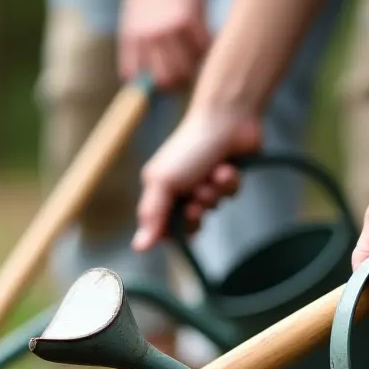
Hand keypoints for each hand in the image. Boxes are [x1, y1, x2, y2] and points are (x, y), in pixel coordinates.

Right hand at [119, 0, 209, 90]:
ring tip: (167, 75)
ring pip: (157, 79)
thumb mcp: (199, 1)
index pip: (200, 59)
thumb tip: (211, 60)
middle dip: (185, 80)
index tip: (201, 59)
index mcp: (186, 20)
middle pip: (178, 76)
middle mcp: (164, 30)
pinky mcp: (127, 37)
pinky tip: (145, 73)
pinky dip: (138, 78)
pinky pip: (129, 71)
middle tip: (185, 74)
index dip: (203, 62)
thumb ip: (203, 30)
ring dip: (164, 83)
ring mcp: (143, 35)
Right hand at [133, 105, 262, 250]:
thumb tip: (138, 248)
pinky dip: (229, 183)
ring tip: (214, 174)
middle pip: (189, 223)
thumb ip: (152, 215)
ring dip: (214, 193)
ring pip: (212, 208)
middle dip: (196, 213)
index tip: (179, 225)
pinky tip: (227, 167)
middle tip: (197, 202)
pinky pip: (230, 195)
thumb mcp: (163, 182)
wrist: (226, 120)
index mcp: (160, 189)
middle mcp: (181, 188)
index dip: (172, 231)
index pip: (161, 227)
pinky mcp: (225, 178)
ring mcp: (204, 183)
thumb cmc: (190, 148)